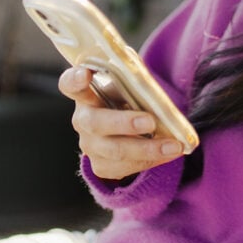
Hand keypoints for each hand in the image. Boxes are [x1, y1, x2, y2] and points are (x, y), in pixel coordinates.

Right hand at [58, 66, 184, 179]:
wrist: (125, 128)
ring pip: (115, 151)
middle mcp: (83, 119)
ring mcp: (90, 145)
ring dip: (147, 148)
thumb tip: (148, 80)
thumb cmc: (125, 97)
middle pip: (95, 123)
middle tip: (150, 122)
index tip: (85, 75)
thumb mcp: (127, 82)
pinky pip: (125, 168)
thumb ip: (133, 75)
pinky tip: (168, 154)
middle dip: (124, 123)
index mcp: (86, 93)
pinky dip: (150, 161)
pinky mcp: (101, 165)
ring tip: (173, 145)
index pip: (70, 84)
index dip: (75, 80)